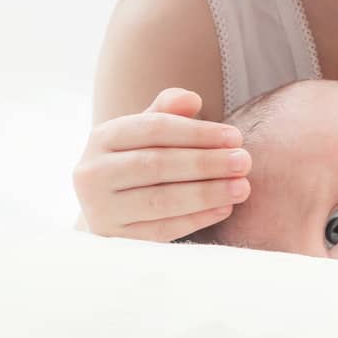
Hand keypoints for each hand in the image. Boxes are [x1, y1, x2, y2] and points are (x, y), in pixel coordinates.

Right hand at [71, 88, 250, 241]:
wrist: (110, 202)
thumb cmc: (141, 155)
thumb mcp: (149, 128)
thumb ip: (169, 109)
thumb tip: (192, 99)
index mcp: (103, 137)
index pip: (154, 128)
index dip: (198, 132)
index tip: (235, 137)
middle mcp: (93, 173)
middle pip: (157, 165)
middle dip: (206, 163)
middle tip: (244, 162)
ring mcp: (100, 209)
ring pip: (159, 200)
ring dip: (206, 194)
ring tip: (242, 187)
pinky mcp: (114, 238)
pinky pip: (160, 230)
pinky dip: (196, 220)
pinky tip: (225, 208)